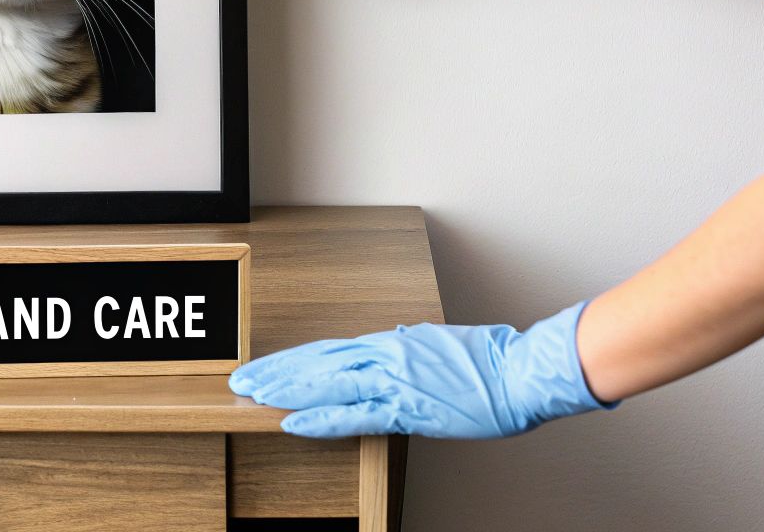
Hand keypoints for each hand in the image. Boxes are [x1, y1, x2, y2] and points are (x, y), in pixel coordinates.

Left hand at [229, 301, 613, 437]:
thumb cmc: (489, 363)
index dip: (294, 359)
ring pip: (326, 381)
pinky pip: (354, 413)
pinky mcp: (407, 406)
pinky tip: (292, 421)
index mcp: (391, 342)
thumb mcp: (437, 347)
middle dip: (276, 371)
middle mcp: (384, 354)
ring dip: (286, 389)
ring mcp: (393, 379)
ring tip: (252, 394)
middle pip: (317, 361)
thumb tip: (390, 346)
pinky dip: (320, 417)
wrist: (521, 371)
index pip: (329, 350)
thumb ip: (408, 350)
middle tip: (241, 379)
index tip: (267, 366)